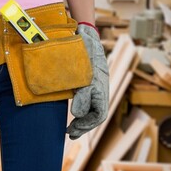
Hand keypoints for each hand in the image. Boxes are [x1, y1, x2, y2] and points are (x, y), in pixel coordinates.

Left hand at [68, 23, 108, 139]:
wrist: (85, 36)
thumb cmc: (86, 54)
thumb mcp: (84, 75)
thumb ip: (83, 94)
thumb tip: (78, 113)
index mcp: (101, 89)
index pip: (98, 115)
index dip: (86, 125)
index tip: (72, 130)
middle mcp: (100, 91)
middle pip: (95, 116)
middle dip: (83, 127)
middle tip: (69, 133)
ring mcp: (94, 88)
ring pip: (91, 110)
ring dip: (81, 122)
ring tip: (70, 130)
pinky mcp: (87, 85)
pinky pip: (86, 103)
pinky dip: (80, 112)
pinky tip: (72, 116)